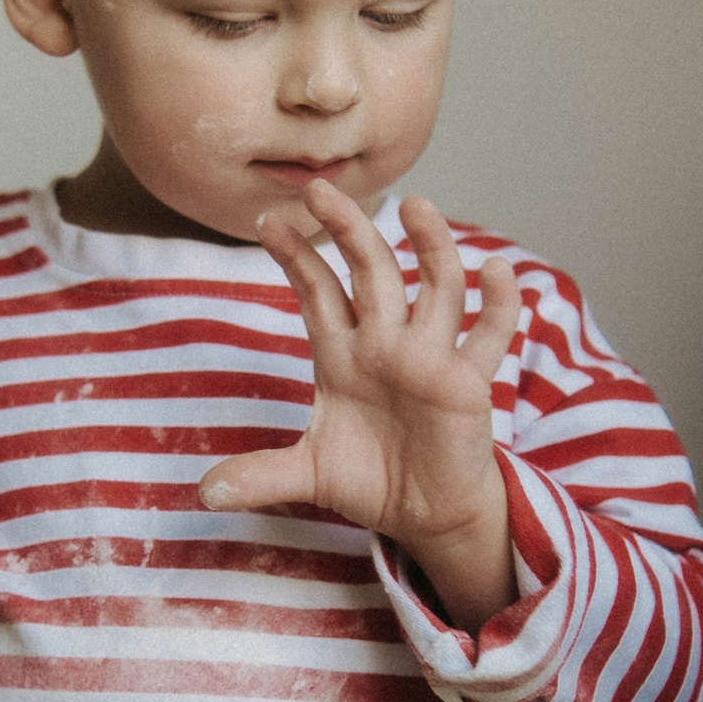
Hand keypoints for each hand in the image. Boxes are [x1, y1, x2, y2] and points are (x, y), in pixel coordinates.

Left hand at [196, 180, 521, 631]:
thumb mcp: (310, 475)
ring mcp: (429, 357)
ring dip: (431, 247)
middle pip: (371, 272)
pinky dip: (499, 305)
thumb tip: (203, 494)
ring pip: (435, 287)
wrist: (426, 512)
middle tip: (321, 189)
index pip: (318, 293)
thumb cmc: (371, 479)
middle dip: (348, 231)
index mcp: (342, 355)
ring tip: (417, 207)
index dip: (296, 258)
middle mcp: (386, 344)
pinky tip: (499, 272)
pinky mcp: (467, 382)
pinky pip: (487, 337)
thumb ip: (261, 476)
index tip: (267, 221)